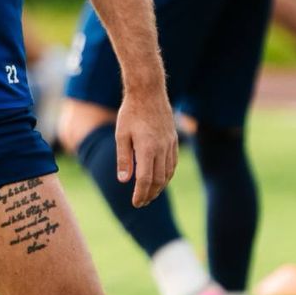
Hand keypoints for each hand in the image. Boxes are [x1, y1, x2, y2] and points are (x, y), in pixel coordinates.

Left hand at [115, 87, 177, 207]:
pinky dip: (167, 175)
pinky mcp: (174, 140)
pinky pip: (173, 163)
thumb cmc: (131, 112)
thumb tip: (124, 181)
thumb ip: (123, 158)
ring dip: (159, 187)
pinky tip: (160, 178)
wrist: (148, 92)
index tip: (135, 203)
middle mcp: (162, 149)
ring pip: (168, 174)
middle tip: (142, 202)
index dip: (141, 194)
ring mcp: (170, 144)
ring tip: (150, 194)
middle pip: (158, 180)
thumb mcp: (121, 134)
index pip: (145, 180)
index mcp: (147, 148)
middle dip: (150, 194)